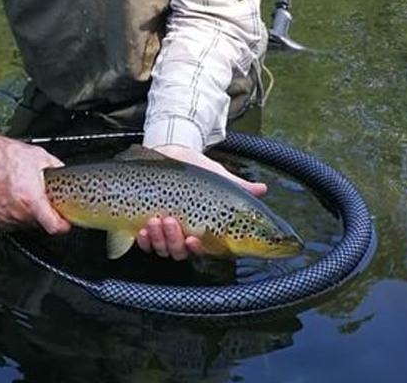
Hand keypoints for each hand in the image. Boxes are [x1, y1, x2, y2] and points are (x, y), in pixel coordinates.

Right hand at [0, 120, 69, 234]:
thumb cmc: (4, 155)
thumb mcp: (39, 156)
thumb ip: (56, 167)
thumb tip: (63, 172)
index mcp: (31, 199)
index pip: (53, 226)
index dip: (63, 226)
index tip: (65, 223)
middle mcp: (17, 211)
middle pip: (39, 223)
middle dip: (43, 212)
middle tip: (41, 197)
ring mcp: (3, 216)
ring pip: (24, 223)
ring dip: (28, 213)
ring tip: (23, 193)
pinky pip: (9, 221)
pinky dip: (14, 213)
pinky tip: (12, 197)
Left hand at [135, 144, 267, 259]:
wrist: (170, 155)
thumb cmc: (196, 169)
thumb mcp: (218, 177)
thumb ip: (240, 187)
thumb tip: (263, 189)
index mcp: (204, 230)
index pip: (204, 249)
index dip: (199, 249)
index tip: (194, 239)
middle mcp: (185, 237)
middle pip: (180, 252)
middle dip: (174, 240)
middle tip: (170, 221)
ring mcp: (165, 235)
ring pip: (162, 249)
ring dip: (159, 239)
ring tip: (155, 219)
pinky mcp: (147, 230)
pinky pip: (145, 245)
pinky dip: (144, 241)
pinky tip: (143, 229)